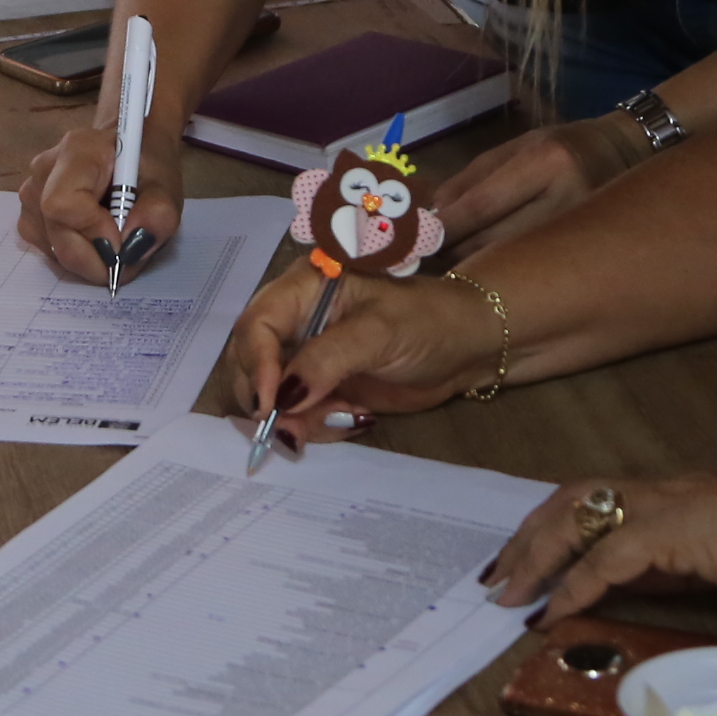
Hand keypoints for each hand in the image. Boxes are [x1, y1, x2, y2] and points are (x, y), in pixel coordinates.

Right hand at [15, 113, 179, 284]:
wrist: (131, 147)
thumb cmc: (147, 163)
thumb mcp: (167, 186)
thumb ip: (157, 215)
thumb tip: (130, 248)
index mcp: (78, 151)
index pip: (63, 204)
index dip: (92, 234)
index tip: (122, 244)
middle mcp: (44, 170)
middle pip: (55, 232)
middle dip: (95, 257)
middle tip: (127, 255)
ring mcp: (31, 193)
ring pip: (52, 246)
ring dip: (88, 257)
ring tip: (116, 238)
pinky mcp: (29, 214)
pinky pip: (49, 249)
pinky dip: (77, 253)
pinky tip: (97, 237)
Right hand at [211, 267, 495, 453]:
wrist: (467, 347)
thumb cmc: (429, 321)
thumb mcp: (379, 333)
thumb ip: (327, 360)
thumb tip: (281, 397)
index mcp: (304, 287)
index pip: (256, 324)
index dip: (256, 364)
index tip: (272, 404)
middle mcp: (295, 321)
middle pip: (249, 364)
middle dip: (272, 401)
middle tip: (299, 428)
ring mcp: (305, 357)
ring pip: (270, 398)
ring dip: (299, 419)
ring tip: (346, 416)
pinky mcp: (320, 388)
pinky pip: (297, 416)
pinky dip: (317, 426)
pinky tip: (354, 417)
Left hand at [431, 115, 647, 258]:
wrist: (627, 152)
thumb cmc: (562, 146)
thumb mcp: (516, 148)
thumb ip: (471, 181)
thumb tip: (431, 217)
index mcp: (546, 160)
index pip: (482, 205)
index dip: (444, 229)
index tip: (413, 243)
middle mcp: (569, 197)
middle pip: (494, 241)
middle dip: (454, 253)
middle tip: (424, 259)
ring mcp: (583, 230)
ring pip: (511, 263)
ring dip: (477, 267)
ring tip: (455, 266)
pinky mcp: (590, 251)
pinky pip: (532, 270)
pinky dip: (504, 272)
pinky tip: (490, 273)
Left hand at [483, 469, 716, 620]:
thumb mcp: (701, 559)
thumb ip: (659, 566)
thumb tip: (615, 589)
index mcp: (659, 495)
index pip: (586, 499)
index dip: (547, 527)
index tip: (518, 561)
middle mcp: (651, 491)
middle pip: (567, 501)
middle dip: (527, 539)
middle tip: (495, 579)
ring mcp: (658, 506)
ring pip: (575, 519)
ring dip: (536, 558)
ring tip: (511, 595)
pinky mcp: (668, 530)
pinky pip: (606, 559)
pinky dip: (575, 586)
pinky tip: (555, 612)